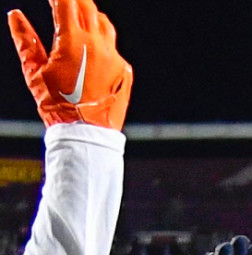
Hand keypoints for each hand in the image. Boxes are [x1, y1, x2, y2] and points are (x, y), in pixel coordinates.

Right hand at [8, 0, 132, 128]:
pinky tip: (90, 45)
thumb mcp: (34, 72)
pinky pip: (112, 48)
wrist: (87, 132)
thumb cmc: (57, 105)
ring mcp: (114, 57)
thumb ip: (25, 41)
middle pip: (88, 8)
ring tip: (76, 15)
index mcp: (74, 42)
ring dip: (90, 15)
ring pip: (104, 24)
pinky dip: (100, 41)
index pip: (66, 3)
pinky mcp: (124, 69)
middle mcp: (98, 45)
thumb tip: (15, 16)